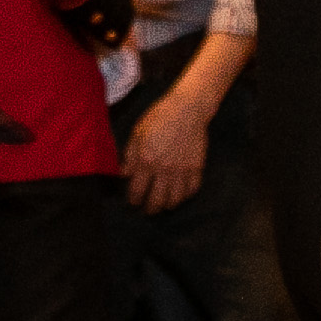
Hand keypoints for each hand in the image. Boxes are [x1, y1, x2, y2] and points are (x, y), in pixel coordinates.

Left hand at [123, 96, 211, 212]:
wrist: (187, 109)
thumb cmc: (158, 118)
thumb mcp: (137, 134)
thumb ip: (129, 156)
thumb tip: (123, 175)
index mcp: (146, 160)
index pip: (137, 190)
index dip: (133, 200)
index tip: (133, 203)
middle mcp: (164, 169)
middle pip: (156, 200)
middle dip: (150, 209)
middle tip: (147, 210)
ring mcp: (182, 170)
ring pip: (175, 199)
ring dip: (167, 205)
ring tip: (163, 205)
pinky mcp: (197, 167)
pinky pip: (191, 190)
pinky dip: (185, 196)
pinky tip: (180, 195)